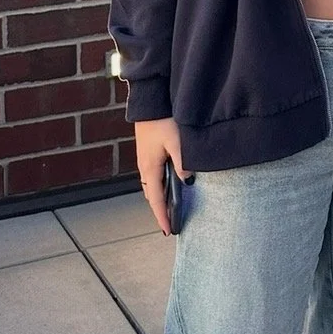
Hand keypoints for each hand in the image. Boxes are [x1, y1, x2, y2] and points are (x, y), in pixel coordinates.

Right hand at [134, 118, 185, 235]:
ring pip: (152, 186)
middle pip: (153, 195)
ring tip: (171, 209)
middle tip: (171, 224)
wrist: (149, 101)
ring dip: (160, 198)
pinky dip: (159, 186)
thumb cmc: (163, 120)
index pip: (156, 200)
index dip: (162, 216)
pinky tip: (169, 184)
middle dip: (161, 211)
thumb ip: (183, 162)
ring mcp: (145, 159)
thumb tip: (188, 181)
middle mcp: (144, 166)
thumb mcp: (176, 141)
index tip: (168, 232)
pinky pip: (153, 176)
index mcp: (150, 167)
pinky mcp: (148, 152)